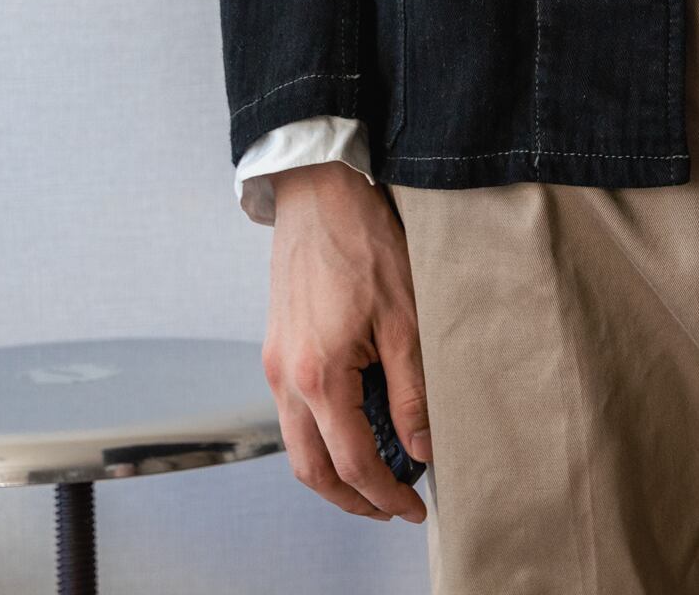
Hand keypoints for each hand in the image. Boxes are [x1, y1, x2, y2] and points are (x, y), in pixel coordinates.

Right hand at [262, 162, 430, 523]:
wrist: (321, 193)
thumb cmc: (365, 243)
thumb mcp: (405, 318)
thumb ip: (412, 390)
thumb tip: (423, 447)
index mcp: (318, 376)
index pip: (352, 461)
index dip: (384, 493)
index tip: (414, 505)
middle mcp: (286, 378)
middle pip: (312, 469)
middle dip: (352, 498)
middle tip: (392, 506)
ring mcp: (275, 364)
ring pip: (296, 445)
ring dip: (332, 472)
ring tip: (376, 477)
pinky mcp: (277, 348)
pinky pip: (291, 413)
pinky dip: (319, 436)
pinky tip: (352, 428)